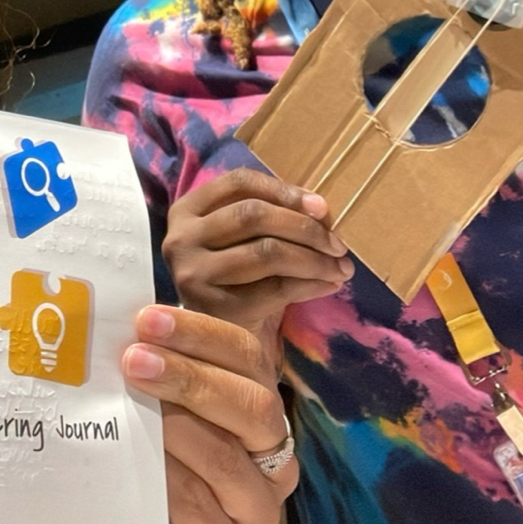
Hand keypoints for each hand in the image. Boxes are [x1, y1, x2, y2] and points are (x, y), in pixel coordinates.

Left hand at [122, 304, 296, 523]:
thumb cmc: (151, 462)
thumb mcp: (162, 408)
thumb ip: (161, 370)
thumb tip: (131, 325)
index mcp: (261, 412)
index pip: (248, 358)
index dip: (201, 334)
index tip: (147, 321)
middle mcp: (273, 461)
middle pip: (252, 405)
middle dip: (190, 376)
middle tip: (134, 360)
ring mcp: (254, 513)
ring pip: (223, 457)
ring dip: (172, 425)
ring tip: (129, 405)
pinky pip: (196, 507)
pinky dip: (164, 476)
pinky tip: (134, 459)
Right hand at [163, 167, 353, 332]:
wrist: (222, 342)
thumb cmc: (238, 279)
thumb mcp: (243, 239)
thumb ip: (272, 216)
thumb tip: (321, 209)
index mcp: (187, 210)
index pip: (239, 182)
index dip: (284, 190)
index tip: (322, 207)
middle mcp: (181, 238)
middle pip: (253, 215)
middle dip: (305, 227)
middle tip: (339, 244)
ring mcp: (193, 274)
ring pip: (267, 251)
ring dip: (314, 258)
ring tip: (341, 267)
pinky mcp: (214, 309)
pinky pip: (275, 288)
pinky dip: (311, 283)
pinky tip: (330, 284)